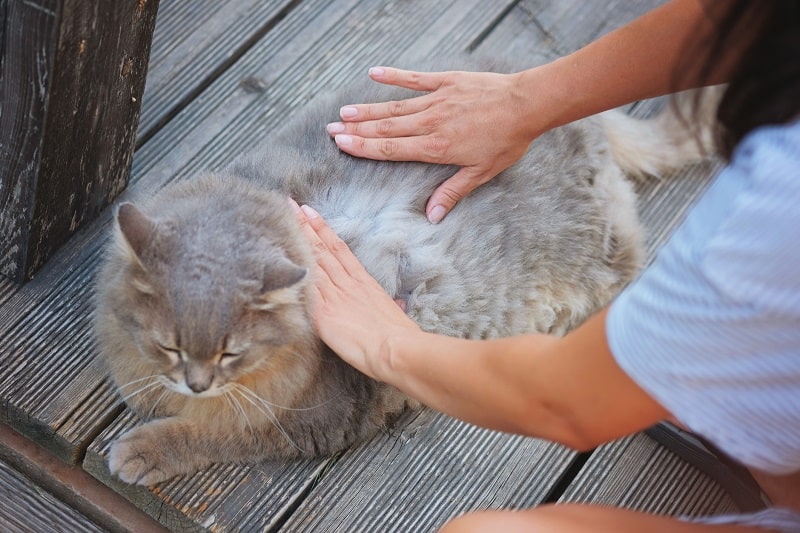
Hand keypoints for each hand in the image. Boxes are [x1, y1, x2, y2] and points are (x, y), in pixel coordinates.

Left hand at [290, 200, 421, 380]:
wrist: (395, 348)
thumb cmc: (400, 336)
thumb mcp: (396, 315)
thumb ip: (391, 307)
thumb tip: (397, 306)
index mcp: (364, 283)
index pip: (339, 249)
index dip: (324, 229)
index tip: (311, 213)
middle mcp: (347, 283)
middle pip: (322, 248)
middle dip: (305, 226)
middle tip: (290, 205)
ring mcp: (334, 296)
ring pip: (313, 260)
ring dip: (298, 239)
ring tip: (284, 220)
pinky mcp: (322, 312)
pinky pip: (305, 286)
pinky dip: (294, 269)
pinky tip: (281, 256)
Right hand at [326, 67, 538, 222]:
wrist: (526, 105)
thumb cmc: (507, 140)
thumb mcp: (481, 172)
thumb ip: (452, 192)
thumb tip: (432, 216)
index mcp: (435, 147)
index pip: (390, 149)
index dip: (363, 147)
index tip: (342, 144)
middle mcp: (430, 123)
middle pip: (385, 128)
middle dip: (357, 130)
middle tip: (331, 129)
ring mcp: (436, 100)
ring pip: (395, 106)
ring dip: (368, 110)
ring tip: (345, 111)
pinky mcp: (447, 81)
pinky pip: (415, 78)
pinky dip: (394, 76)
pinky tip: (374, 73)